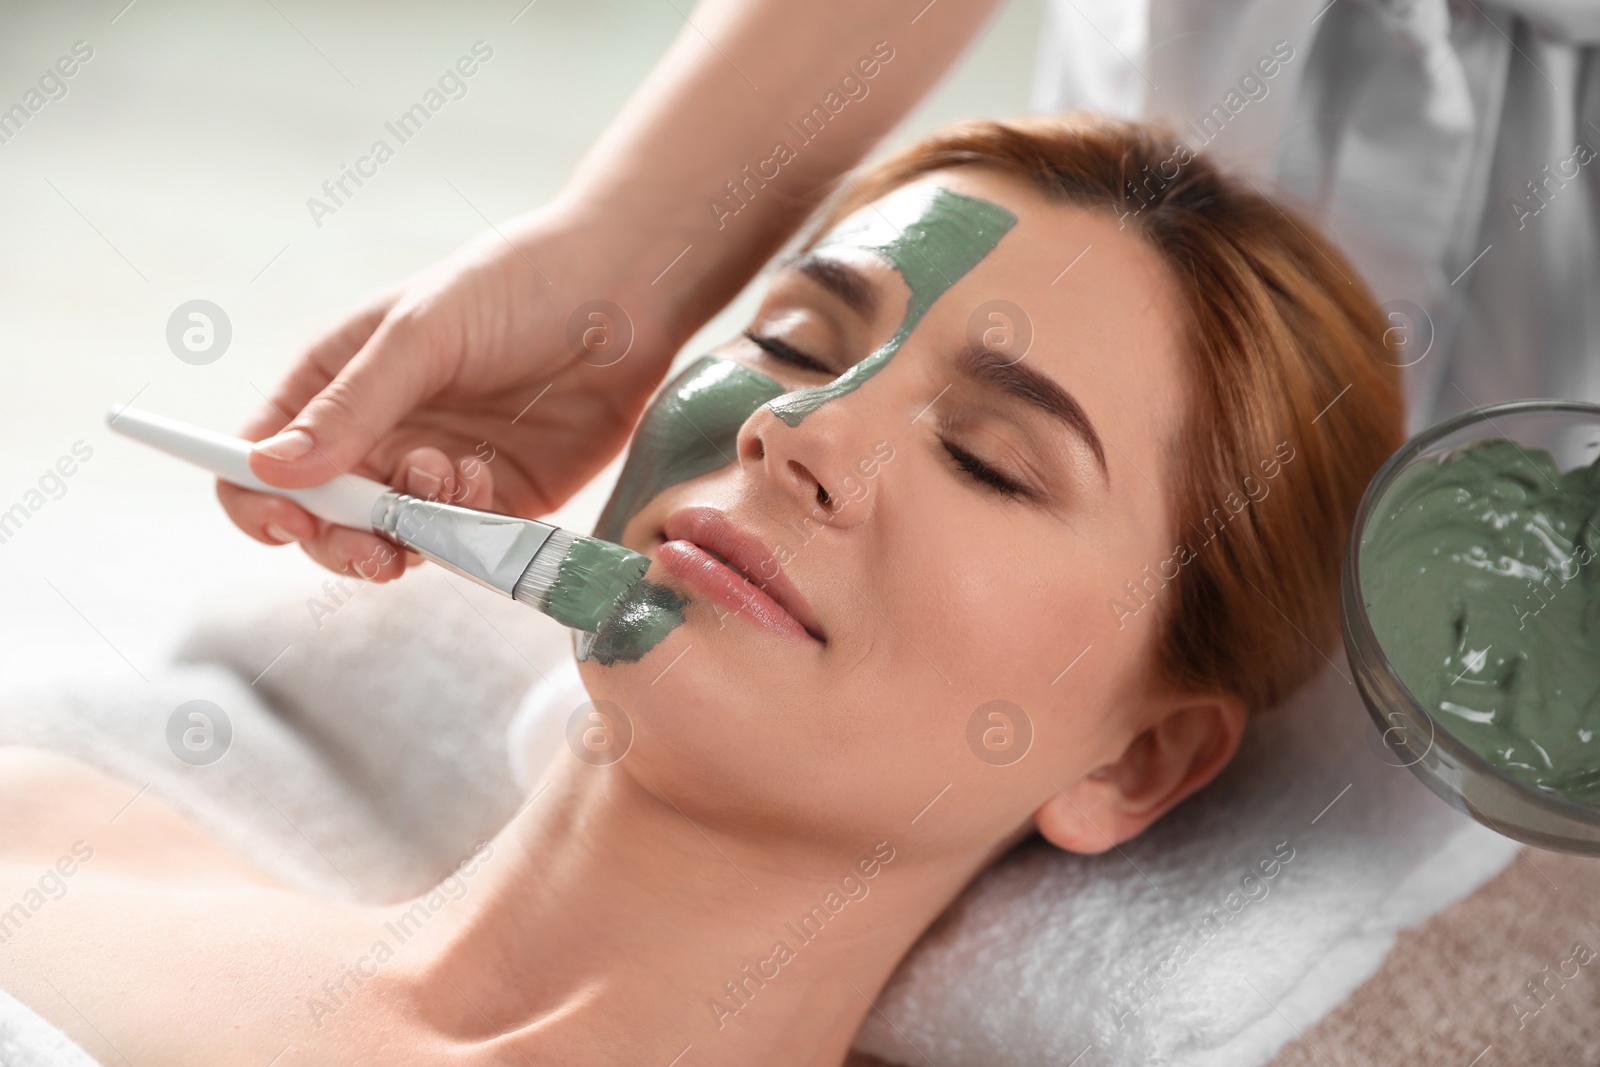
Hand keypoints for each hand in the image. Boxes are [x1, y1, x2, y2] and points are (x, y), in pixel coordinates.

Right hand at [219, 201, 684, 579]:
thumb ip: (352, 407)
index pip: (260, 457)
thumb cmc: (515, 286)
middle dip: (341, 542)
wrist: (625, 294)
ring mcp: (437, 472)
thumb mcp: (422, 333)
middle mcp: (379, 434)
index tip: (289, 522)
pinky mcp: (501, 501)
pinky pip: (461, 543)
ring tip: (446, 478)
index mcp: (335, 382)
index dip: (258, 500)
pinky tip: (483, 479)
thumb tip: (270, 471)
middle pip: (324, 520)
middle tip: (376, 547)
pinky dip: (463, 529)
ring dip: (408, 532)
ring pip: (391, 542)